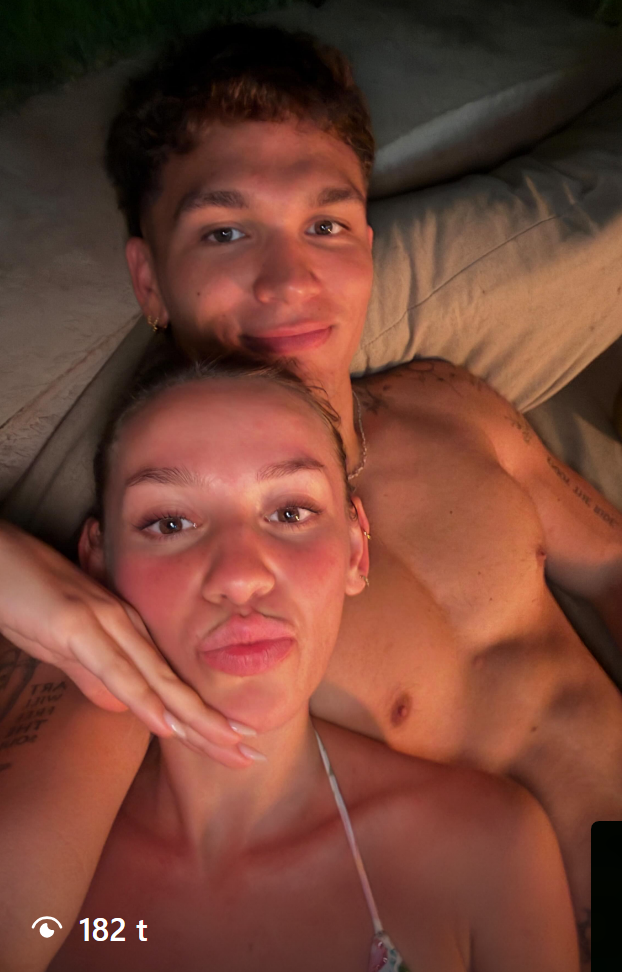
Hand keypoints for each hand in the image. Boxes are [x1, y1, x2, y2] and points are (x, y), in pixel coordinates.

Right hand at [0, 522, 258, 766]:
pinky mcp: (75, 625)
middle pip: (176, 687)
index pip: (171, 686)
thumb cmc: (27, 598)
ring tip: (230, 744)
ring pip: (157, 680)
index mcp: (125, 634)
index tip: (234, 747)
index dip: (203, 720)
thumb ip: (93, 675)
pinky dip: (143, 700)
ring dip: (194, 717)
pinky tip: (166, 724)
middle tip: (253, 756)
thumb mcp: (63, 648)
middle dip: (214, 725)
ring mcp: (103, 624)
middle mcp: (125, 628)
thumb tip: (121, 707)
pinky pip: (115, 670)